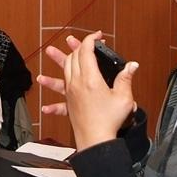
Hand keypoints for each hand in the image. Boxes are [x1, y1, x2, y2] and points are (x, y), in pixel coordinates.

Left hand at [37, 31, 137, 150]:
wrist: (97, 140)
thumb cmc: (110, 121)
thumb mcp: (123, 97)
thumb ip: (126, 79)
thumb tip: (132, 66)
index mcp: (91, 79)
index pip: (86, 52)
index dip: (91, 40)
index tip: (97, 36)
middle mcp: (77, 84)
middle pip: (73, 59)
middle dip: (75, 46)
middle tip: (75, 39)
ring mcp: (71, 94)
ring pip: (63, 73)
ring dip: (57, 61)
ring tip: (49, 51)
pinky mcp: (70, 105)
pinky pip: (59, 102)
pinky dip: (52, 98)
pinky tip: (45, 107)